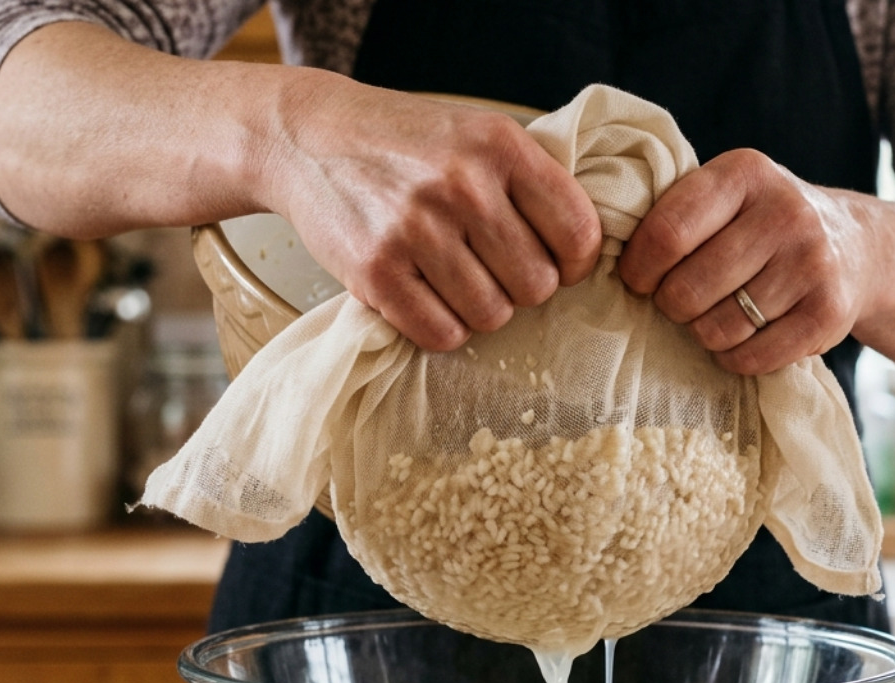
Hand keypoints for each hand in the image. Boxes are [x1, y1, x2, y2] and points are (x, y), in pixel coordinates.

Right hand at [268, 78, 602, 349]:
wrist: (308, 138)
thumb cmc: (404, 143)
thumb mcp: (476, 135)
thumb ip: (529, 182)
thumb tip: (585, 252)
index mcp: (500, 147)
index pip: (577, 232)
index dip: (574, 263)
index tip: (555, 264)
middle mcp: (462, 186)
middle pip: (537, 285)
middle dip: (521, 288)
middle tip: (492, 270)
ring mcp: (416, 229)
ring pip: (492, 315)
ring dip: (480, 310)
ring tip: (455, 281)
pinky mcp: (376, 271)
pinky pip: (441, 334)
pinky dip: (440, 328)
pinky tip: (426, 297)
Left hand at [617, 149, 873, 374]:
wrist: (857, 246)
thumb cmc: (763, 225)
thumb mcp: (727, 196)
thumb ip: (675, 213)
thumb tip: (598, 255)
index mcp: (745, 173)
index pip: (666, 233)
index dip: (639, 269)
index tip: (638, 280)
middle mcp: (784, 211)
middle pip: (686, 290)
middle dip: (671, 306)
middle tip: (681, 302)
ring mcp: (812, 263)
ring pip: (716, 329)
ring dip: (704, 334)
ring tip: (717, 316)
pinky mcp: (829, 312)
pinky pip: (751, 357)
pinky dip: (735, 358)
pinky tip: (743, 337)